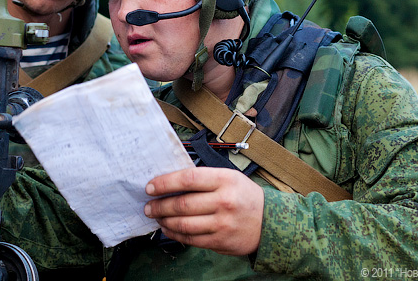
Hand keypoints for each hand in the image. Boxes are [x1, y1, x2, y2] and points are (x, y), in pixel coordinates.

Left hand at [144, 167, 264, 255]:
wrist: (269, 222)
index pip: (188, 179)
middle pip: (182, 204)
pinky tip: (168, 228)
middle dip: (159, 205)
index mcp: (224, 180)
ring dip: (164, 220)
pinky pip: (191, 238)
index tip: (150, 187)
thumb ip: (204, 179)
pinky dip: (175, 234)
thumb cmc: (244, 196)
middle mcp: (223, 201)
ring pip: (183, 223)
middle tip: (148, 206)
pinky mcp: (220, 241)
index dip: (165, 183)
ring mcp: (222, 223)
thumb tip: (170, 183)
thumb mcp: (229, 178)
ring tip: (156, 217)